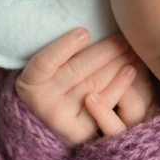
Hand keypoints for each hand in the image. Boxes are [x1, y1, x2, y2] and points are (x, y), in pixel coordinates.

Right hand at [15, 29, 154, 145]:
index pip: (46, 62)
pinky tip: (130, 71)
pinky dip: (119, 85)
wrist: (53, 122)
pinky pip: (103, 102)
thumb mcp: (50, 69)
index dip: (65, 46)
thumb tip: (89, 29)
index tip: (86, 32)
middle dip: (104, 51)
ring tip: (129, 49)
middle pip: (77, 70)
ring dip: (115, 63)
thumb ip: (63, 54)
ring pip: (93, 83)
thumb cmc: (55, 82)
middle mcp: (42, 103)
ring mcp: (61, 119)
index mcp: (28, 84)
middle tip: (122, 37)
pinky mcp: (80, 130)